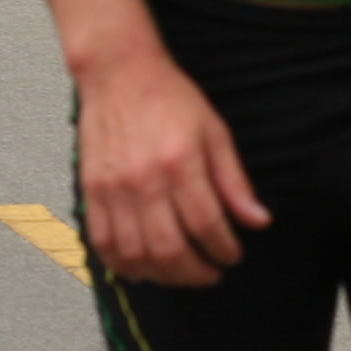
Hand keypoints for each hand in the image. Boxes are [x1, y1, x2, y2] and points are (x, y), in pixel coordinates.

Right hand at [75, 48, 267, 287]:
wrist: (119, 73)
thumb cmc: (169, 98)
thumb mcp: (216, 132)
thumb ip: (234, 181)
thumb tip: (258, 221)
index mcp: (180, 163)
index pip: (207, 224)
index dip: (224, 249)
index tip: (232, 255)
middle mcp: (144, 180)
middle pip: (170, 249)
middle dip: (196, 273)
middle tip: (211, 273)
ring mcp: (113, 188)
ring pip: (136, 254)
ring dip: (162, 276)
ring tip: (181, 274)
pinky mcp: (92, 190)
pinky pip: (103, 242)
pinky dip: (122, 264)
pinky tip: (142, 268)